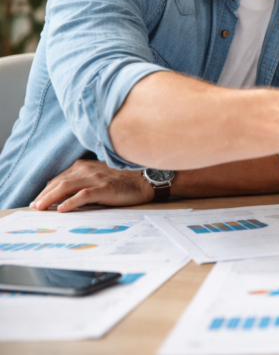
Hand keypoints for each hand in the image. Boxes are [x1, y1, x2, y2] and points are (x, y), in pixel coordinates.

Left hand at [31, 159, 154, 212]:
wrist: (147, 179)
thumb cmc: (125, 180)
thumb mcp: (101, 177)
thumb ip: (84, 182)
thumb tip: (65, 198)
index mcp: (85, 166)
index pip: (59, 179)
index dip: (47, 191)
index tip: (38, 201)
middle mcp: (87, 169)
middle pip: (59, 182)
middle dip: (43, 195)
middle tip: (34, 207)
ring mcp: (96, 178)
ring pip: (66, 186)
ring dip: (50, 198)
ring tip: (40, 208)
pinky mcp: (105, 188)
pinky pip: (83, 194)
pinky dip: (71, 202)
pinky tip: (62, 209)